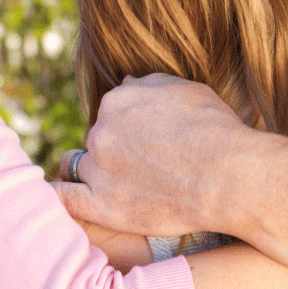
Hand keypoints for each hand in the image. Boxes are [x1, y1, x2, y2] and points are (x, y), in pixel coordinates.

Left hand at [52, 73, 249, 235]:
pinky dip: (60, 198)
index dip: (129, 131)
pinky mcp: (104, 206)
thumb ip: (149, 84)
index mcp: (117, 101)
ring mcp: (99, 170)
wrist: (229, 175)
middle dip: (114, 152)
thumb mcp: (187, 90)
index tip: (148, 146)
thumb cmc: (217, 130)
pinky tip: (58, 201)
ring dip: (97, 175)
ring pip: (81, 168)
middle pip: (96, 141)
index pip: (110, 114)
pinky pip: (66, 200)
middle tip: (146, 169)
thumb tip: (124, 82)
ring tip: (123, 187)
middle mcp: (101, 132)